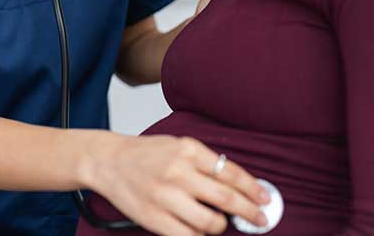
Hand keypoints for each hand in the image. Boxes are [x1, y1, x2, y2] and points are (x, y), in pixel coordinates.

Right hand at [86, 134, 269, 235]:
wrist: (109, 161)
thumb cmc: (146, 154)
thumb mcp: (178, 146)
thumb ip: (205, 163)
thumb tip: (239, 186)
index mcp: (188, 150)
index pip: (230, 172)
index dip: (252, 188)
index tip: (265, 198)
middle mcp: (178, 172)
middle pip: (225, 199)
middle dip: (249, 212)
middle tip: (260, 218)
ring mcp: (165, 196)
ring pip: (210, 222)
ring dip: (221, 226)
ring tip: (219, 223)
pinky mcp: (154, 218)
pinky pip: (188, 235)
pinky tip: (199, 230)